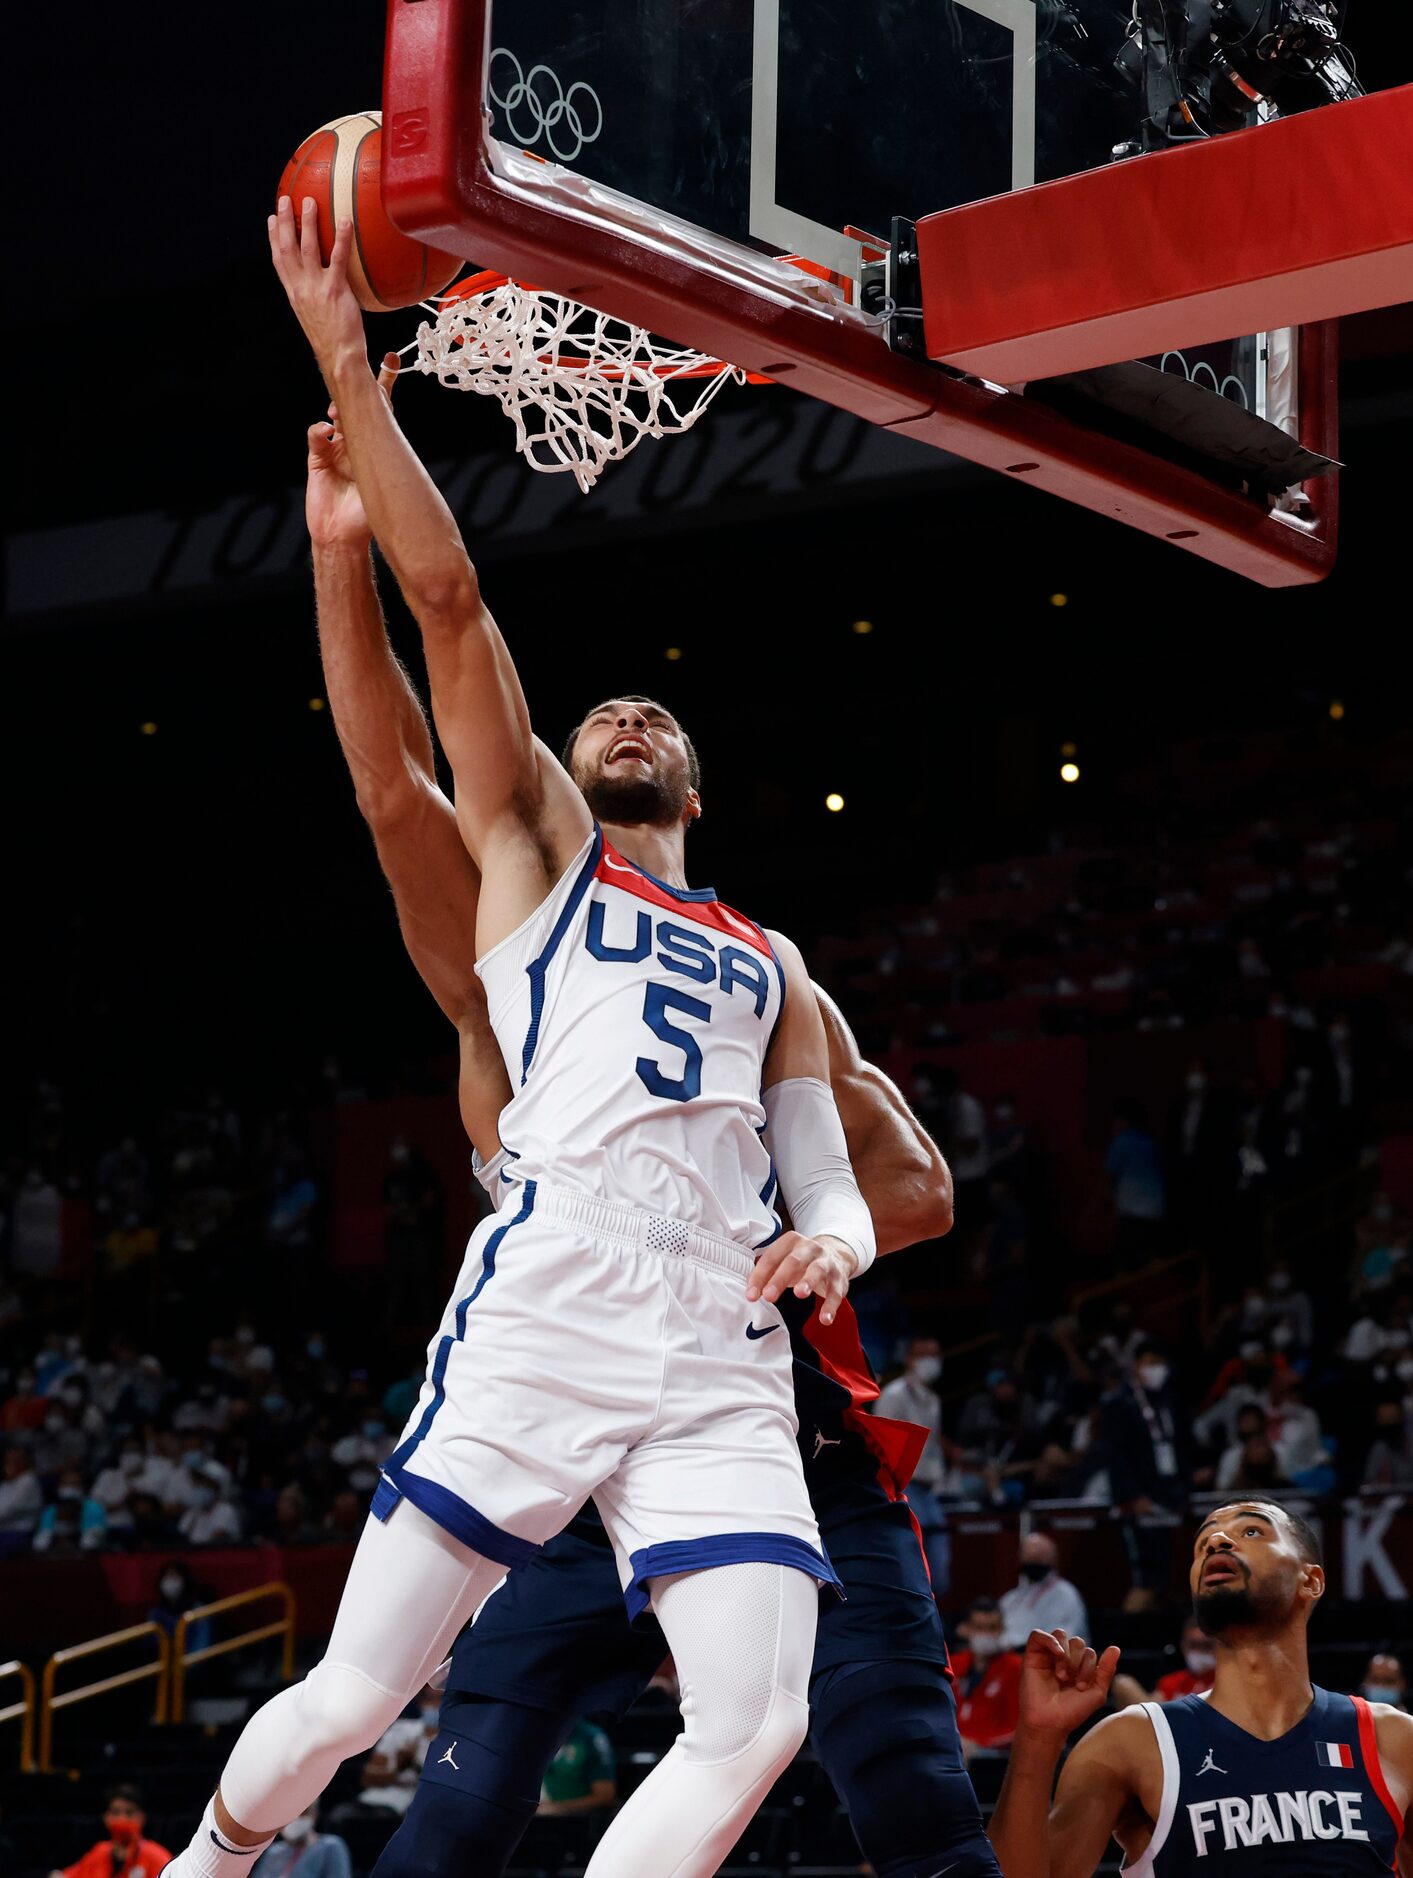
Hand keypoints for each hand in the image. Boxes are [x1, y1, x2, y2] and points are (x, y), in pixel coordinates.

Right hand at [268, 194, 366, 380]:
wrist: (340, 358)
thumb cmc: (333, 342)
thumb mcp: (316, 318)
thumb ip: (315, 298)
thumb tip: (323, 289)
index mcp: (294, 294)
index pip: (279, 261)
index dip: (274, 238)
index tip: (272, 219)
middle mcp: (301, 288)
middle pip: (287, 248)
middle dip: (285, 222)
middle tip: (285, 200)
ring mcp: (316, 288)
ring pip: (307, 248)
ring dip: (307, 222)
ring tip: (310, 202)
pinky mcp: (334, 291)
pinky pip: (338, 259)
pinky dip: (341, 239)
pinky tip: (344, 222)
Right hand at [306, 354, 398, 548]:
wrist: (342, 537)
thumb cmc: (366, 518)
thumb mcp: (385, 490)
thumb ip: (391, 471)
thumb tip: (406, 458)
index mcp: (375, 449)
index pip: (382, 410)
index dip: (386, 385)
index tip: (391, 359)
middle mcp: (355, 444)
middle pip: (356, 407)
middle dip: (357, 386)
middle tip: (358, 365)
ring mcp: (335, 449)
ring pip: (335, 417)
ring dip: (339, 410)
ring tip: (341, 413)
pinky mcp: (317, 459)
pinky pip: (316, 437)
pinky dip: (319, 431)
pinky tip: (327, 431)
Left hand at [746, 1231, 855, 1325]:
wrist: (835, 1255)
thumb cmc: (801, 1262)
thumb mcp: (783, 1261)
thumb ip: (766, 1273)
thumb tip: (750, 1291)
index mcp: (791, 1241)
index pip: (772, 1257)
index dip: (760, 1276)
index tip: (751, 1295)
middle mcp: (810, 1248)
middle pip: (794, 1261)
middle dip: (780, 1278)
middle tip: (769, 1296)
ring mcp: (826, 1262)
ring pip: (818, 1270)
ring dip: (809, 1281)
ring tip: (800, 1294)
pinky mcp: (840, 1279)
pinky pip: (836, 1292)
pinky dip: (831, 1306)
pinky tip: (825, 1319)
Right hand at [1018, 1628, 1119, 1744]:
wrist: (1050, 1723)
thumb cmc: (1072, 1712)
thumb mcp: (1096, 1692)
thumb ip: (1106, 1670)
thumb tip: (1116, 1648)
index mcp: (1078, 1667)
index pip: (1088, 1652)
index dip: (1089, 1666)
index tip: (1081, 1687)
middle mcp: (1063, 1658)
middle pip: (1076, 1641)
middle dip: (1078, 1661)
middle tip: (1071, 1681)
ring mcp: (1047, 1655)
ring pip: (1060, 1634)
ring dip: (1066, 1655)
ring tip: (1062, 1675)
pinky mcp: (1031, 1654)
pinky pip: (1038, 1635)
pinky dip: (1050, 1640)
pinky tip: (1057, 1653)